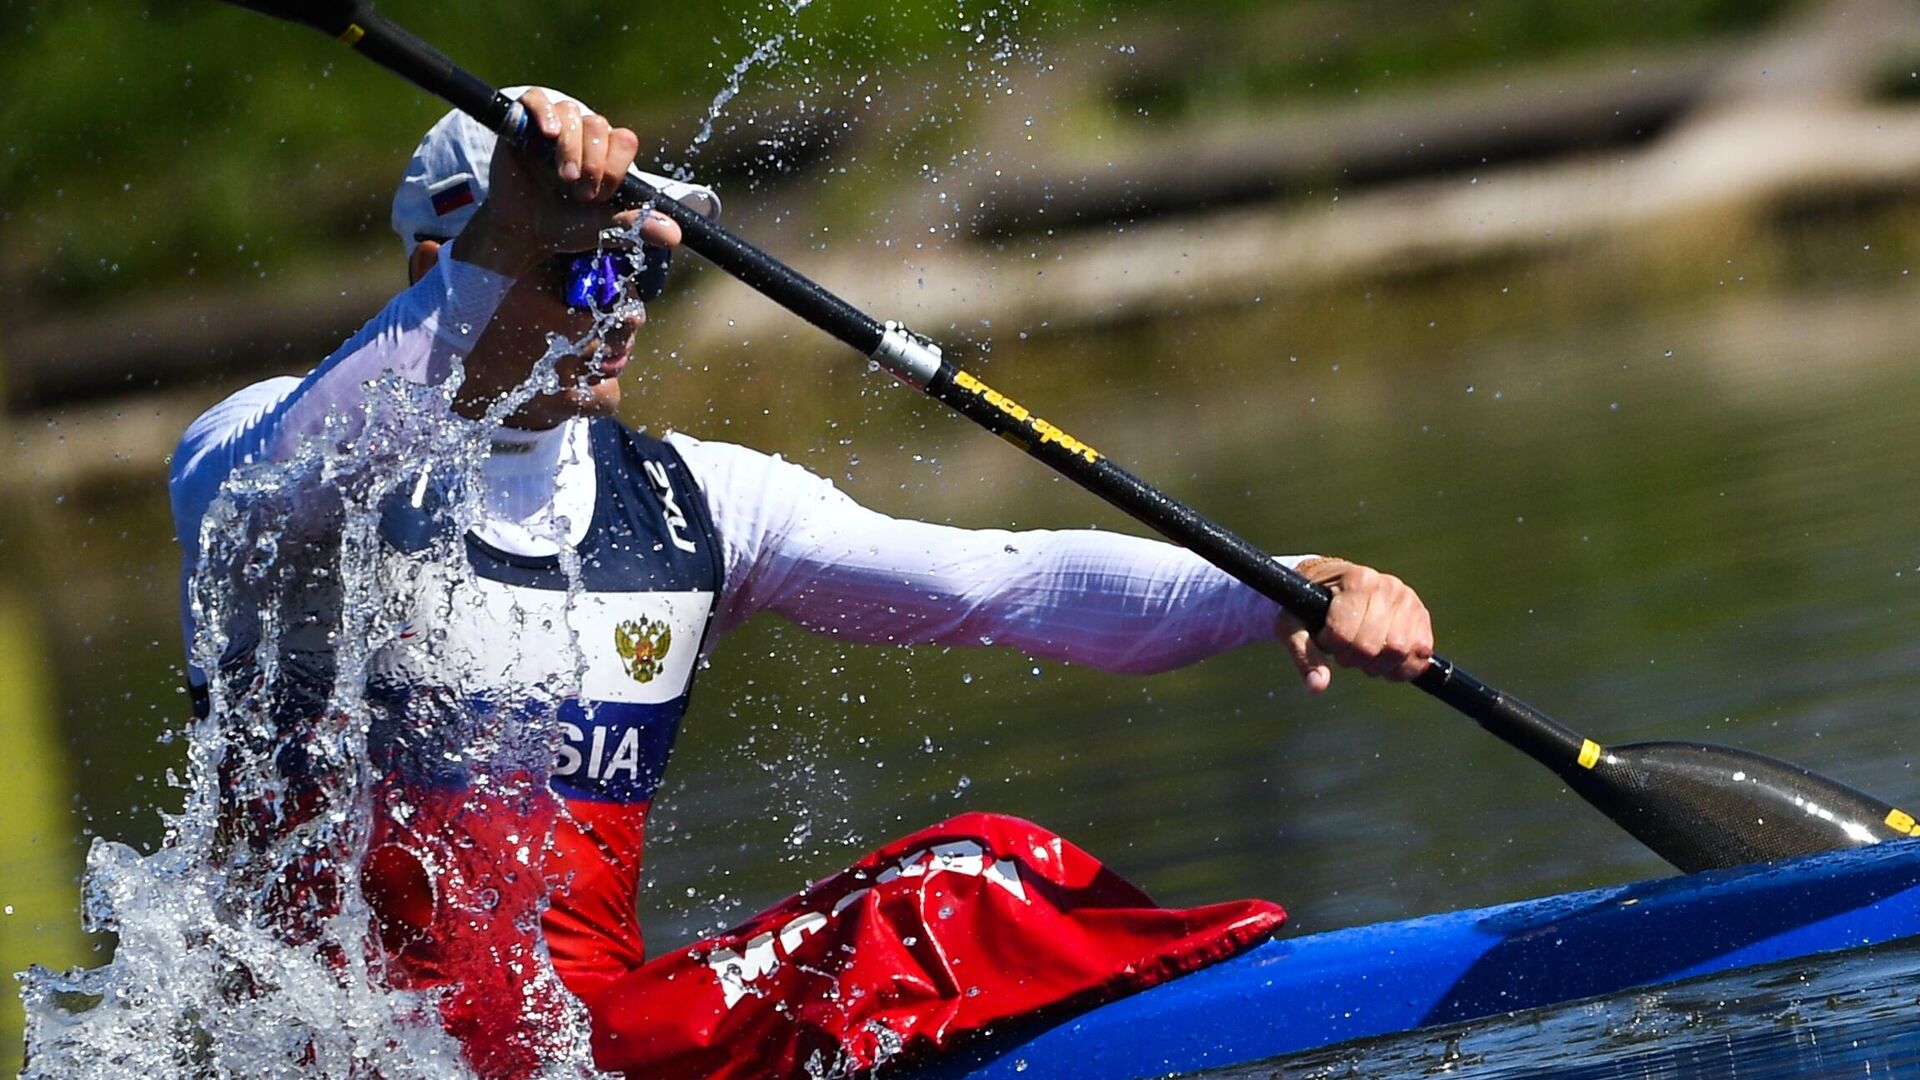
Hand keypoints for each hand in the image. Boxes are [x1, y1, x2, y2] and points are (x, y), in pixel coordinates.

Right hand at [459, 89, 681, 273]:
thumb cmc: (566, 226)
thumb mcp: (604, 228)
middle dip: (594, 163)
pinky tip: (549, 133)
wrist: (523, 233)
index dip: (616, 167)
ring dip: (571, 148)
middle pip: (599, 125)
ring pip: (572, 114)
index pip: (624, 139)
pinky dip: (544, 112)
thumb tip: (676, 236)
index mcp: (607, 153)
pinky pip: (536, 99)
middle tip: (581, 193)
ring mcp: (553, 126)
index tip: (600, 196)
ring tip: (564, 177)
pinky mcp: (521, 122)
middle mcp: (583, 134)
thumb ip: (637, 225)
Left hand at [1278, 558, 1432, 693]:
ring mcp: (1408, 600)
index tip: (1326, 638)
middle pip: (1371, 646)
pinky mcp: (1421, 616)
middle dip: (1352, 658)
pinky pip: (1420, 655)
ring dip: (1377, 665)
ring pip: (1399, 652)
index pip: (1343, 634)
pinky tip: (1383, 661)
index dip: (1331, 646)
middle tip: (1344, 649)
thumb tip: (1317, 686)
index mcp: (1356, 580)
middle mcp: (1387, 586)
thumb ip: (1304, 654)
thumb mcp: (1294, 625)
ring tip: (1363, 653)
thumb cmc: (1309, 606)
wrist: (1332, 585)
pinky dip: (1401, 668)